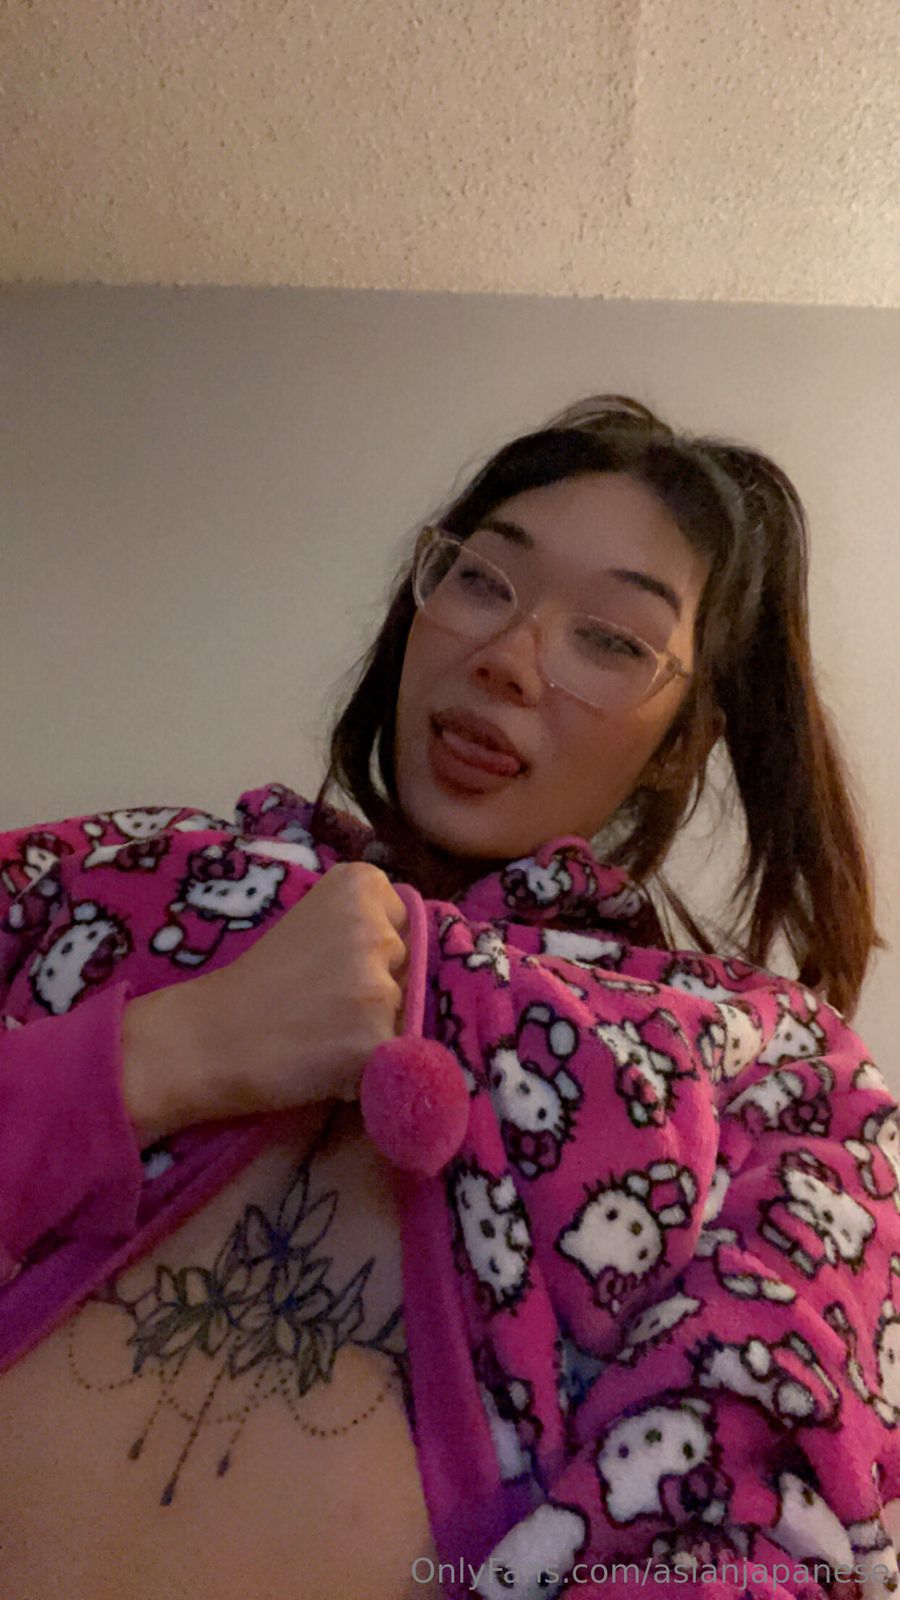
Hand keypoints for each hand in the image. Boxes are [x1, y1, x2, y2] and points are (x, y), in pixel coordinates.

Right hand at [183, 862, 409, 1120]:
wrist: (209, 1037)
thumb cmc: (259, 981)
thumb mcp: (313, 920)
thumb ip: (366, 923)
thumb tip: (419, 949)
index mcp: (360, 886)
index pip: (406, 923)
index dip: (373, 952)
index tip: (330, 962)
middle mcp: (375, 928)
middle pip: (409, 968)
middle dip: (379, 989)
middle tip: (321, 1003)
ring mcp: (377, 987)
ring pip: (405, 1014)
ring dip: (375, 1030)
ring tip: (322, 1035)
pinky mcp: (376, 1041)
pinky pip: (397, 1058)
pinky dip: (369, 1068)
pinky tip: (327, 1063)